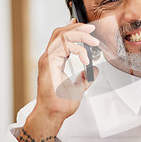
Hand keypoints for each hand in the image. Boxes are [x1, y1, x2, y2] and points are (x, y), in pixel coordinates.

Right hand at [21, 18, 99, 141]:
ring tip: (92, 41)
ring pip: (61, 36)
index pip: (62, 38)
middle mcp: (49, 58)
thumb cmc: (60, 104)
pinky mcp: (48, 64)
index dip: (73, 29)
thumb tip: (94, 71)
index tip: (86, 28)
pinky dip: (77, 49)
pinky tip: (85, 58)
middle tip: (92, 29)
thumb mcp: (77, 88)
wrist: (52, 114)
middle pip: (60, 32)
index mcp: (54, 61)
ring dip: (79, 35)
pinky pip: (62, 47)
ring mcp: (47, 60)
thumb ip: (84, 78)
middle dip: (77, 27)